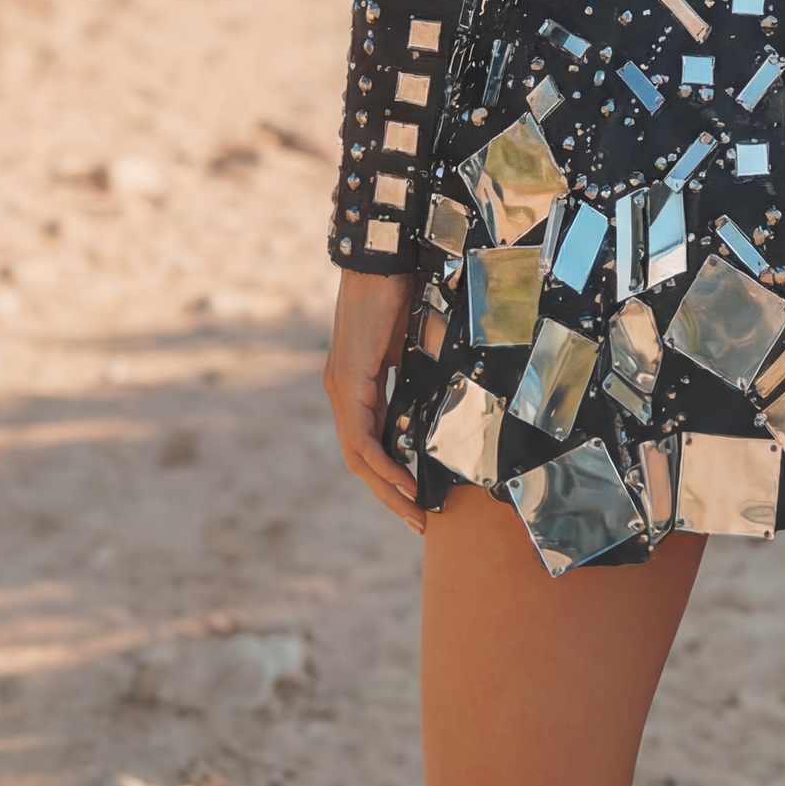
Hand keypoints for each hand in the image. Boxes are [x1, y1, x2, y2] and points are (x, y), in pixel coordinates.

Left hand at [324, 270, 423, 531]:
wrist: (383, 262)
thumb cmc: (401, 295)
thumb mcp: (415, 350)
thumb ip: (419, 380)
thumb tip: (443, 408)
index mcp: (357, 387)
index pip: (368, 445)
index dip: (390, 477)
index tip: (417, 500)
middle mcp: (342, 393)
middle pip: (361, 462)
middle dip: (389, 496)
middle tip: (416, 522)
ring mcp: (341, 390)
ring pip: (359, 456)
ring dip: (386, 489)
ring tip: (413, 512)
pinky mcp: (347, 382)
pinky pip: (361, 438)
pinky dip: (383, 465)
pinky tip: (405, 482)